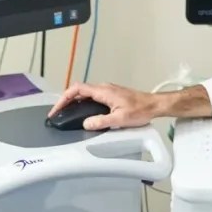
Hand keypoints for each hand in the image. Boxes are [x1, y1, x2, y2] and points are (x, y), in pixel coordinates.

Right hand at [48, 82, 162, 130]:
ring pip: (85, 93)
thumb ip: (101, 122)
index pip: (77, 89)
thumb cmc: (140, 110)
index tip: (57, 109)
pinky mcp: (111, 94)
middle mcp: (103, 88)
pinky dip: (82, 102)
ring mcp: (107, 90)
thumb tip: (86, 124)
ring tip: (67, 113)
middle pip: (78, 90)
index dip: (64, 98)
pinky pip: (92, 96)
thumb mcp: (119, 119)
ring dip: (74, 101)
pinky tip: (83, 112)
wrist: (154, 105)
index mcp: (103, 91)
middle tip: (58, 113)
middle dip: (65, 100)